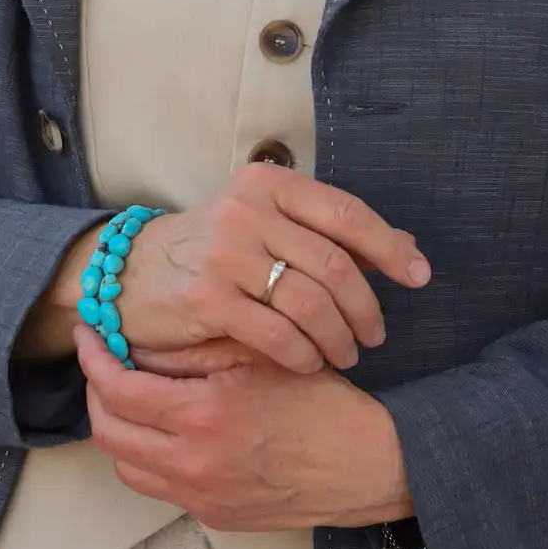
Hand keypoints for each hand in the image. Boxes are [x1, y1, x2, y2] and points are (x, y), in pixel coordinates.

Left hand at [75, 325, 415, 530]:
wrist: (368, 466)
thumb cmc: (323, 403)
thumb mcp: (262, 355)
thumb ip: (198, 348)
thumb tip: (142, 340)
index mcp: (202, 419)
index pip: (117, 391)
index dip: (94, 358)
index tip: (89, 334)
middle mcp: (192, 466)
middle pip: (108, 433)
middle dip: (95, 393)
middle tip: (102, 360)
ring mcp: (201, 498)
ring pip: (127, 465)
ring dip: (118, 426)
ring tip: (130, 391)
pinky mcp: (214, 517)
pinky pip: (158, 485)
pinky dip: (147, 453)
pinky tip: (166, 424)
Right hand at [112, 164, 431, 374]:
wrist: (128, 273)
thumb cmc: (212, 250)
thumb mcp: (266, 224)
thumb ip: (328, 233)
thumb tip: (406, 248)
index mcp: (270, 184)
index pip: (346, 213)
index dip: (390, 248)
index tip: (419, 276)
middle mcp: (249, 211)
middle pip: (334, 264)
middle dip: (366, 306)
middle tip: (376, 334)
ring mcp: (226, 254)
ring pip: (310, 302)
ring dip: (339, 336)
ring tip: (347, 354)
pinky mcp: (208, 298)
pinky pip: (276, 334)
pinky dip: (303, 354)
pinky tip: (310, 363)